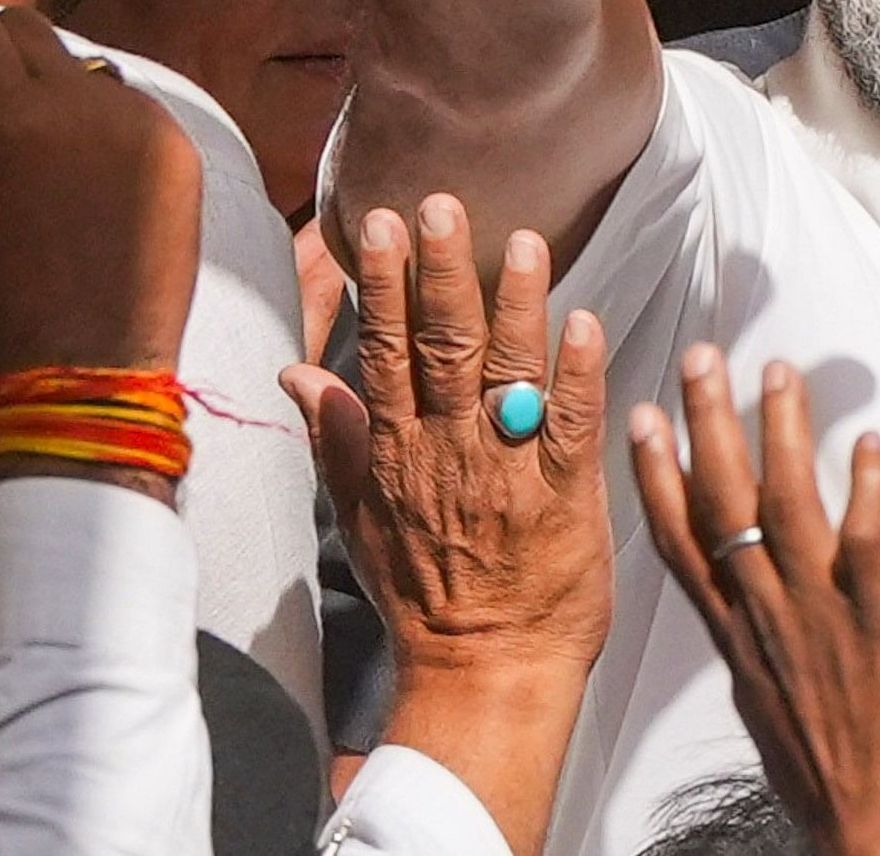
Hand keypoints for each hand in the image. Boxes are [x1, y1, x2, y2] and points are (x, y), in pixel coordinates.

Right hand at [0, 5, 204, 378]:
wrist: (82, 366)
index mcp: (11, 113)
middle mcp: (86, 101)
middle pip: (22, 27)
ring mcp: (142, 120)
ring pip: (74, 62)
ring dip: (46, 96)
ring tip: (36, 176)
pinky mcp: (178, 145)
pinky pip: (122, 101)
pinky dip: (94, 128)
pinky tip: (81, 192)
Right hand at [287, 197, 609, 855]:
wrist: (485, 672)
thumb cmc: (425, 594)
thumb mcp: (360, 516)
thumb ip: (334, 437)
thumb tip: (296, 371)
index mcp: (397, 451)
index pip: (384, 352)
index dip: (381, 286)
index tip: (379, 226)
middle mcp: (449, 451)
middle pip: (444, 347)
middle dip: (443, 272)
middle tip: (443, 206)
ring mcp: (509, 471)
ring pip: (510, 373)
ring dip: (517, 304)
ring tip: (524, 241)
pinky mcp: (567, 494)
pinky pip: (573, 424)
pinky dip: (577, 374)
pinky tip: (583, 322)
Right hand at [633, 348, 879, 855]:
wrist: (875, 833)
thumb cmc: (832, 780)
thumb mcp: (769, 705)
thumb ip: (760, 645)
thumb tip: (751, 613)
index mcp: (737, 636)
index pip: (683, 540)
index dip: (659, 475)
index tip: (641, 420)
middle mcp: (765, 615)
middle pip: (722, 504)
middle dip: (707, 425)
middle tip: (699, 359)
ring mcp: (819, 615)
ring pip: (786, 506)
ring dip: (781, 433)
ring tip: (777, 372)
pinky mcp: (878, 622)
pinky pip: (868, 542)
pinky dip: (868, 490)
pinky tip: (869, 444)